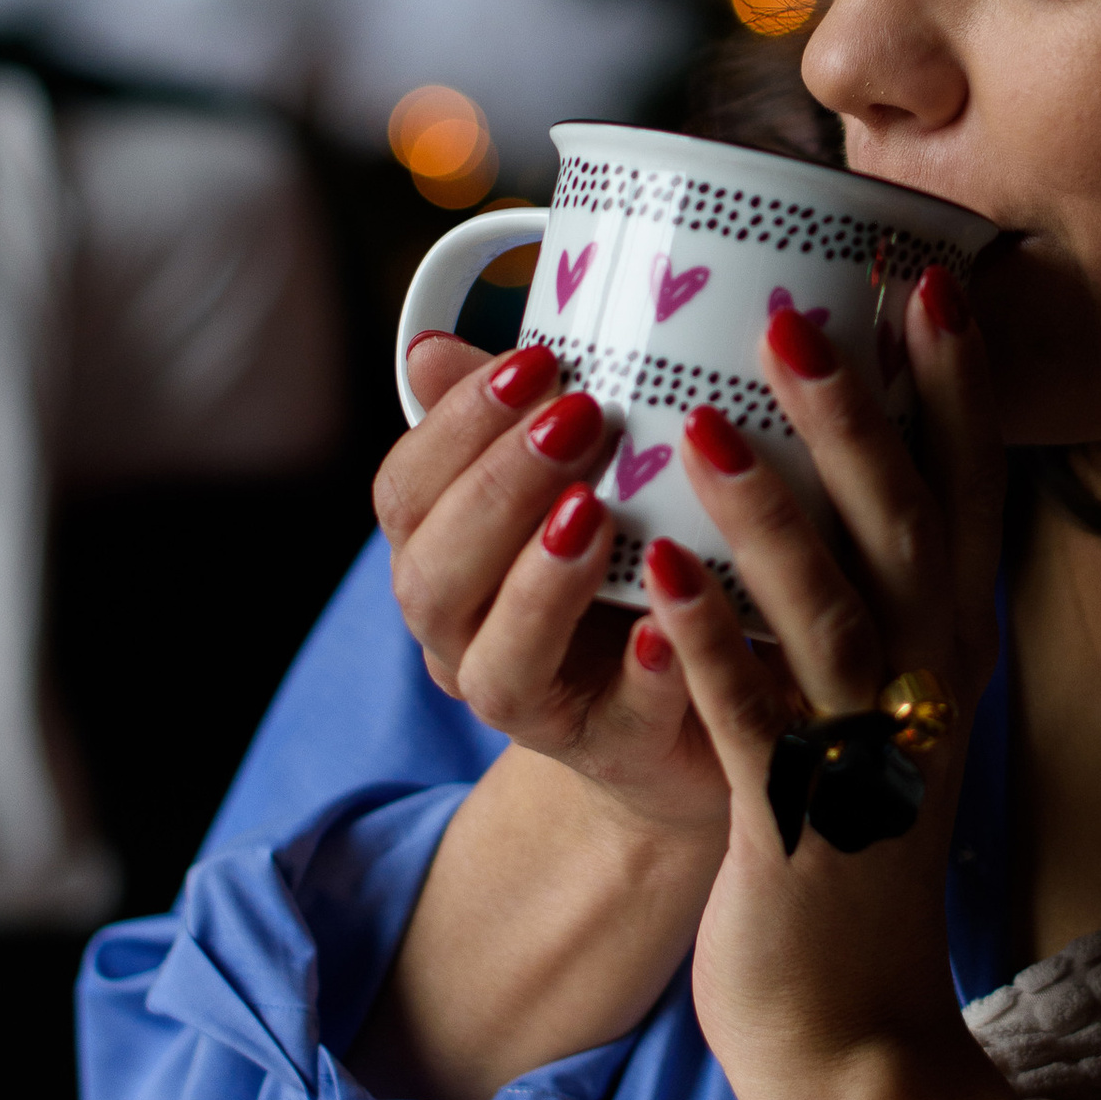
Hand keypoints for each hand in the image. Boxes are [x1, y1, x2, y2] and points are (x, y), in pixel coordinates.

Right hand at [374, 333, 728, 840]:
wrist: (694, 710)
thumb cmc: (625, 572)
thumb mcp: (573, 481)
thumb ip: (514, 420)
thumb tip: (433, 346)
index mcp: (445, 563)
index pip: (406, 495)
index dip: (455, 426)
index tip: (535, 359)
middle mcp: (466, 642)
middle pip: (433, 578)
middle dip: (496, 491)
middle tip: (576, 418)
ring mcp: (536, 710)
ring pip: (498, 666)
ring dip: (540, 585)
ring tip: (594, 514)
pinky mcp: (618, 753)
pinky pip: (619, 724)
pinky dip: (641, 676)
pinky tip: (665, 629)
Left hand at [639, 269, 1007, 1099]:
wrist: (855, 1028)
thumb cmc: (849, 846)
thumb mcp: (880, 704)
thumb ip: (865, 592)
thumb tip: (825, 469)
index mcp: (949, 649)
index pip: (970, 495)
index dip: (958, 388)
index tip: (936, 278)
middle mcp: (927, 689)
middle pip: (906, 529)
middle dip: (857, 417)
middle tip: (806, 309)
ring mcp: (867, 758)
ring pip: (828, 614)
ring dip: (769, 515)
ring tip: (700, 423)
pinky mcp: (795, 826)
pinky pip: (749, 718)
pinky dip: (709, 643)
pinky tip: (660, 573)